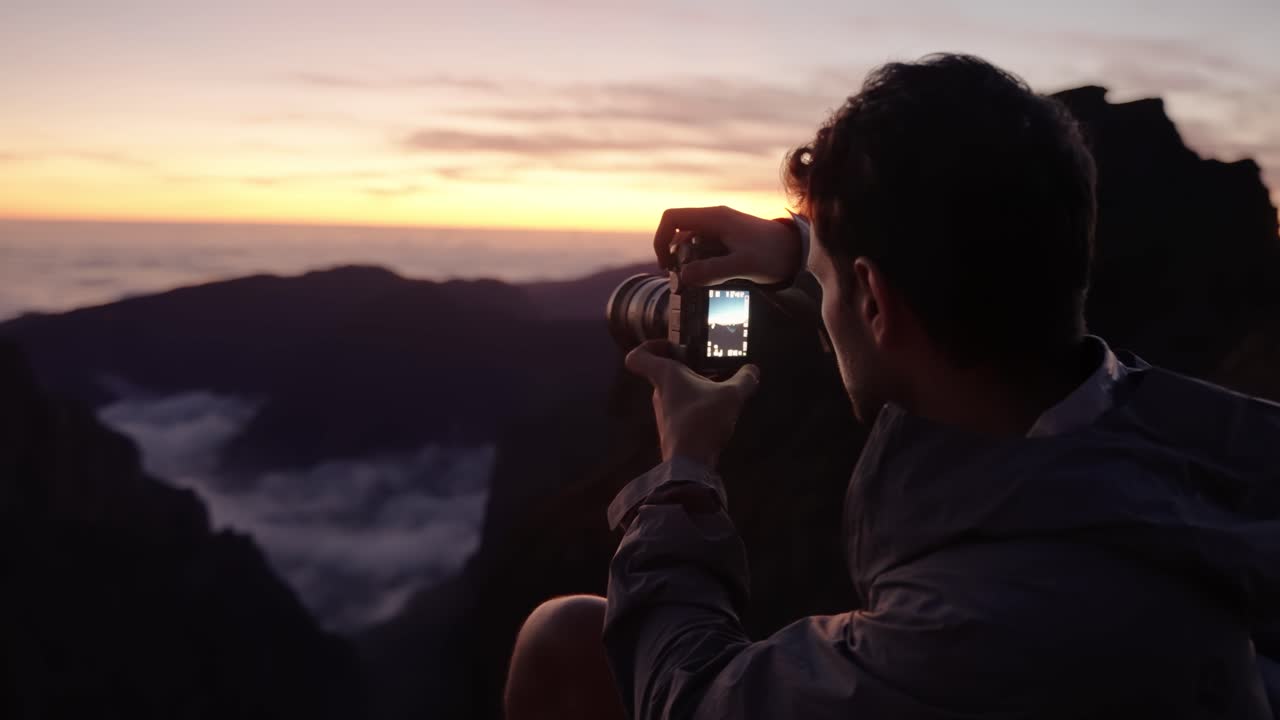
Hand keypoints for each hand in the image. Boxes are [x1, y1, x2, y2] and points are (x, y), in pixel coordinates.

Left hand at [625, 340, 760, 466]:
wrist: (690, 463)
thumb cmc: (703, 419)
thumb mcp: (731, 396)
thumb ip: (744, 380)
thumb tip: (753, 370)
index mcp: (664, 376)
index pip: (637, 357)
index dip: (649, 346)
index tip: (671, 346)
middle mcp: (659, 392)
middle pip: (662, 372)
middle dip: (684, 366)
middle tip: (708, 365)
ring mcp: (663, 412)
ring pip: (674, 391)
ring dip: (693, 387)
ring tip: (718, 388)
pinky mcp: (671, 429)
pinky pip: (681, 408)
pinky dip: (695, 405)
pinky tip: (715, 410)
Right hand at [653, 206, 801, 286]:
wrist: (798, 250)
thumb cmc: (773, 254)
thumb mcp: (742, 265)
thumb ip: (712, 271)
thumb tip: (683, 278)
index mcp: (714, 217)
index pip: (671, 218)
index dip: (661, 239)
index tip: (666, 265)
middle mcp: (714, 218)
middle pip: (678, 232)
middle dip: (675, 256)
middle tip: (683, 280)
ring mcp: (721, 227)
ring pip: (691, 242)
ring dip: (688, 262)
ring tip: (698, 282)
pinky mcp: (728, 238)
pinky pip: (704, 248)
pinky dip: (701, 262)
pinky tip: (711, 278)